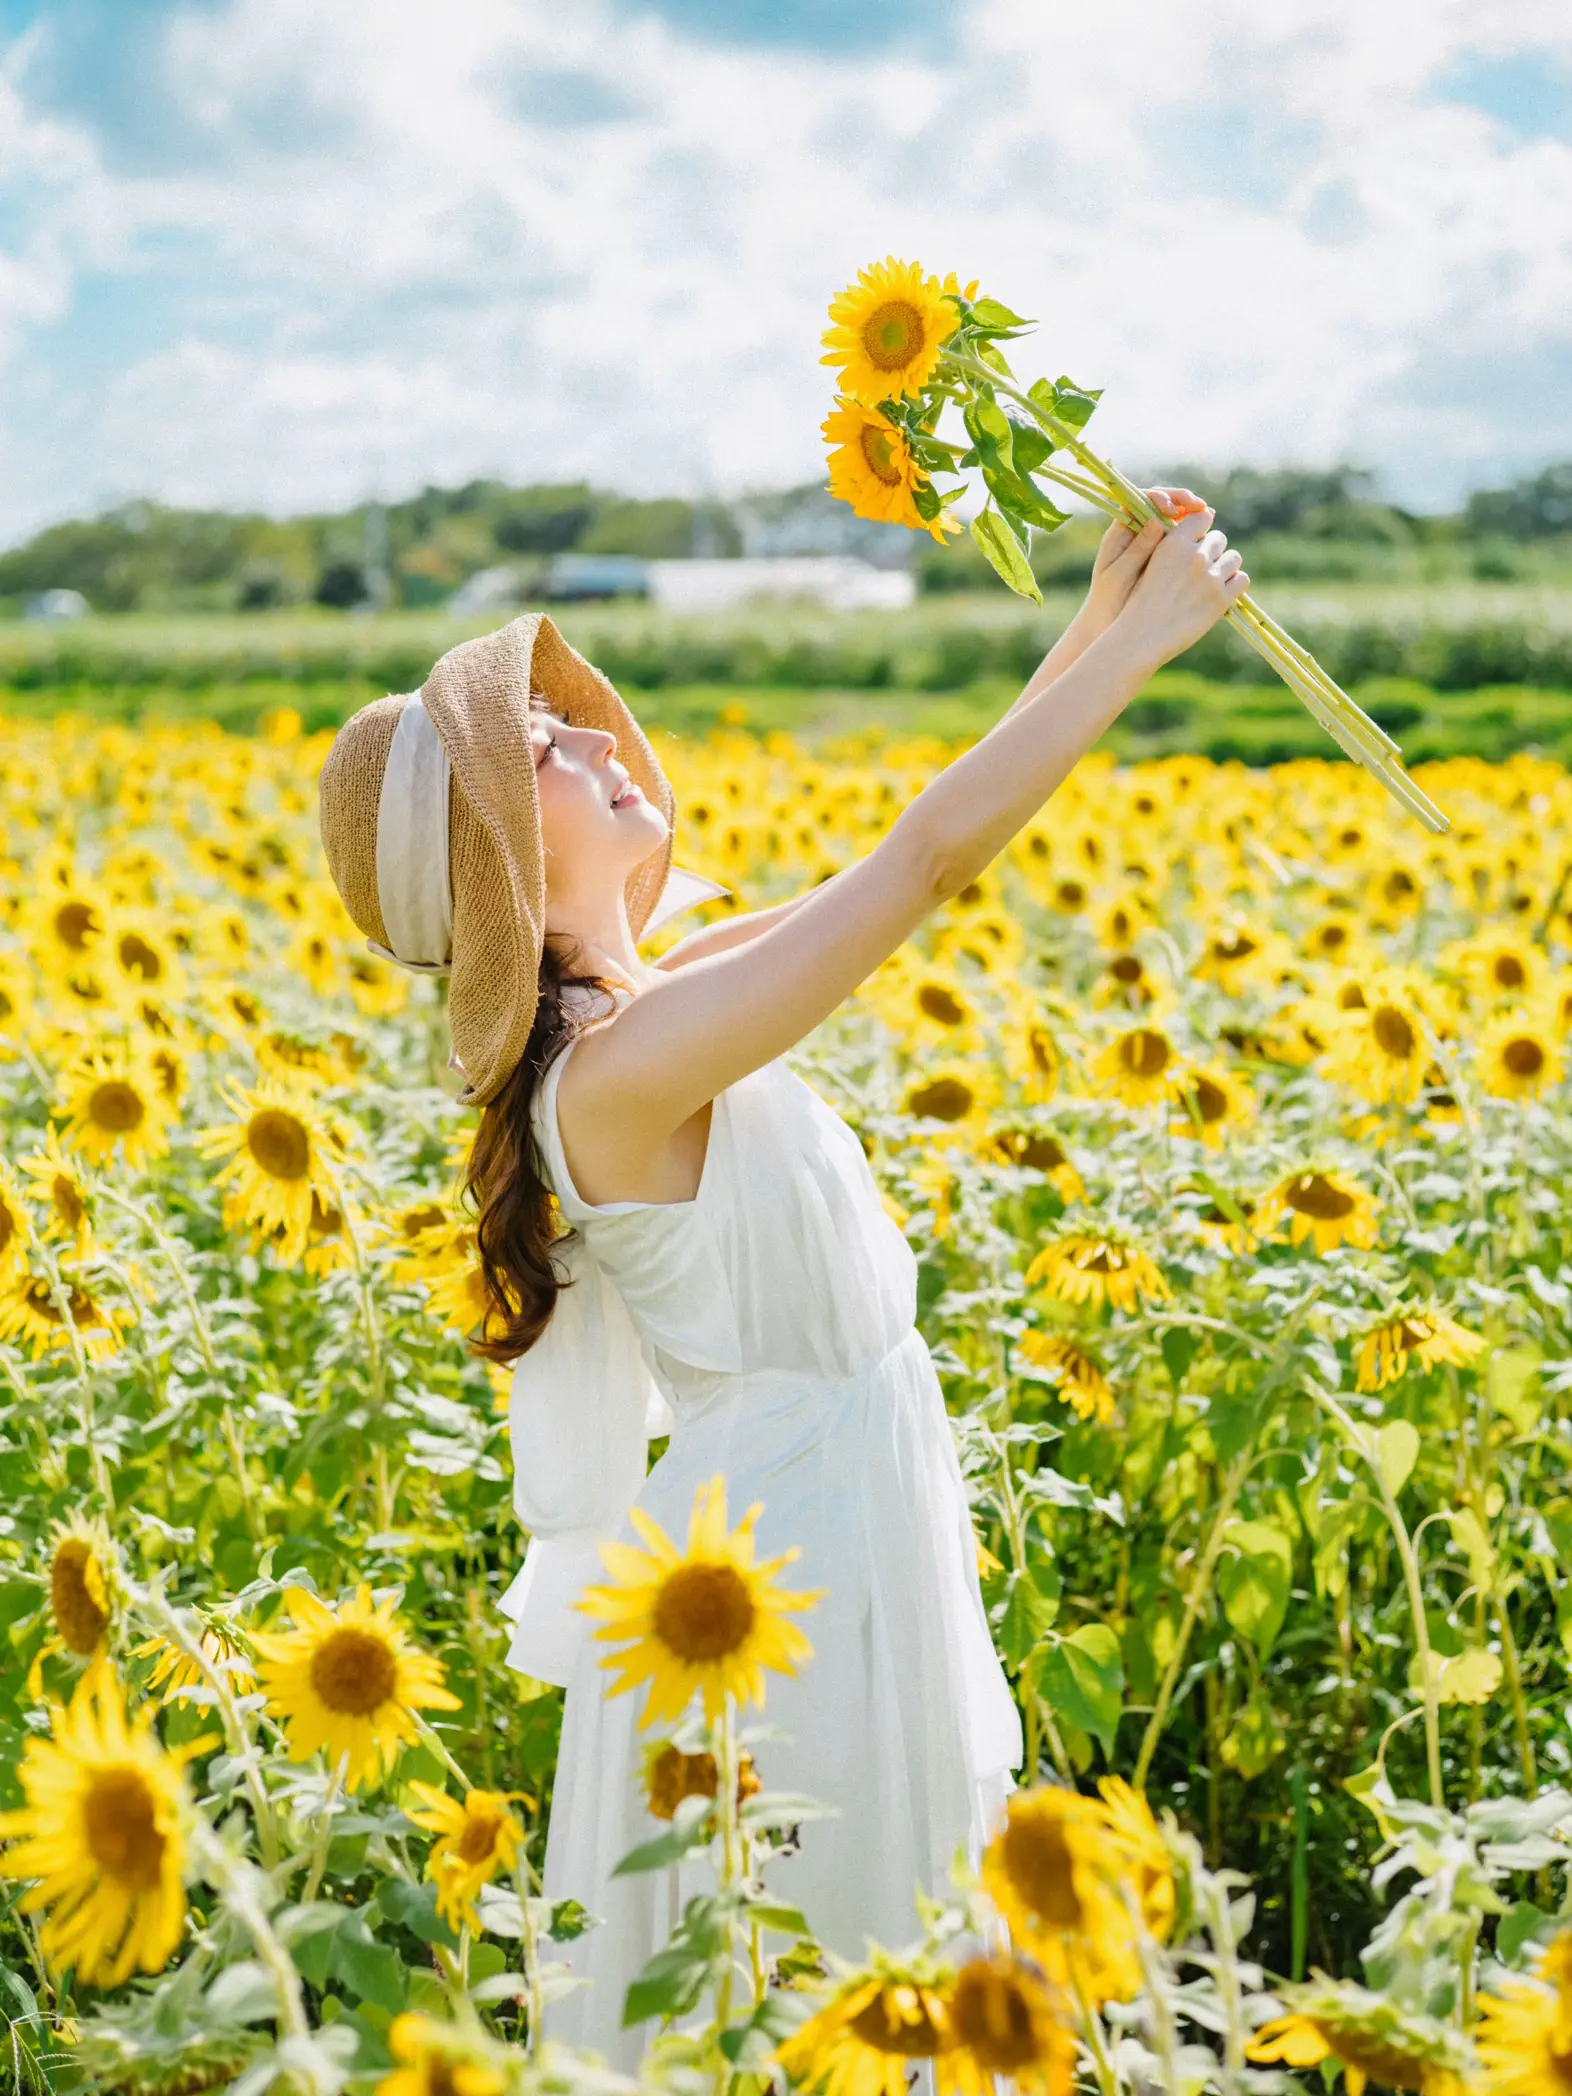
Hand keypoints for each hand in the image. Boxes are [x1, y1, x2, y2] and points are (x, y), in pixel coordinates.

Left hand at [1081, 485, 1208, 632]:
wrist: (1108, 623)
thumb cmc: (1108, 601)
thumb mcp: (1121, 575)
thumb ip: (1137, 549)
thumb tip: (1157, 521)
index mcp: (1121, 532)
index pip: (1141, 501)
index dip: (1160, 498)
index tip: (1173, 508)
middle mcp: (1137, 532)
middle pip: (1162, 505)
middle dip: (1183, 502)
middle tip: (1201, 506)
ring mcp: (1153, 542)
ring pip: (1174, 519)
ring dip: (1192, 515)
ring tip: (1209, 516)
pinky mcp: (1165, 556)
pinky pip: (1181, 538)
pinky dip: (1195, 534)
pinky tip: (1207, 537)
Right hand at [1115, 503, 1248, 669]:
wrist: (1142, 637)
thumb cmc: (1140, 602)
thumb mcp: (1149, 564)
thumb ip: (1173, 546)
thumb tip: (1197, 529)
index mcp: (1174, 544)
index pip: (1202, 517)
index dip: (1200, 529)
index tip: (1194, 542)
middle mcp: (1195, 556)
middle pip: (1218, 538)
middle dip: (1211, 551)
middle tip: (1199, 569)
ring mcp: (1211, 578)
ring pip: (1234, 557)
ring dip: (1225, 566)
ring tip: (1211, 581)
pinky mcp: (1222, 600)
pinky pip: (1242, 580)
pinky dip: (1234, 585)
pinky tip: (1220, 594)